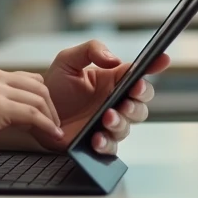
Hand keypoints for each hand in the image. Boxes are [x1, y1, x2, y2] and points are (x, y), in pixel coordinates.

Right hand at [0, 68, 63, 169]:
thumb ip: (3, 102)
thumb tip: (31, 113)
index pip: (32, 80)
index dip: (44, 100)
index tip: (49, 119)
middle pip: (40, 88)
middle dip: (52, 110)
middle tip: (55, 128)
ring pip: (39, 100)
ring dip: (51, 119)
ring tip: (54, 135)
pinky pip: (33, 115)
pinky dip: (47, 127)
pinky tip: (51, 136)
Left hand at [33, 40, 169, 155]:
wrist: (35, 112)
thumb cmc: (54, 86)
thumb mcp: (68, 60)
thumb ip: (91, 50)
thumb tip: (114, 59)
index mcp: (112, 81)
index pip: (138, 74)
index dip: (154, 66)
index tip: (162, 60)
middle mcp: (114, 102)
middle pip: (141, 103)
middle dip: (138, 101)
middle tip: (127, 99)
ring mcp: (107, 123)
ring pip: (128, 125)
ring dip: (120, 122)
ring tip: (107, 117)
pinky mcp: (97, 142)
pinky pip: (110, 147)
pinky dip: (106, 143)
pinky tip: (97, 138)